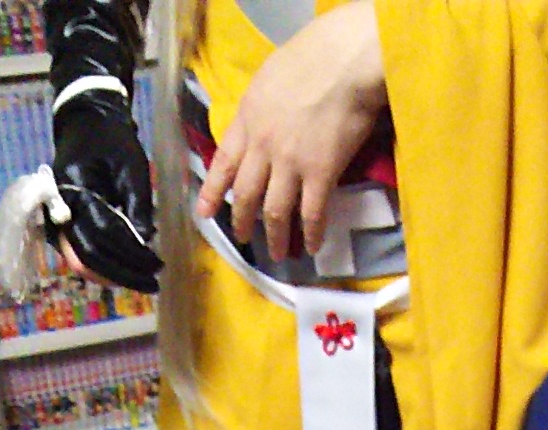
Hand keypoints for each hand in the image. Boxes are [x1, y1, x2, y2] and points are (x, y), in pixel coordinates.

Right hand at [52, 90, 161, 291]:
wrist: (87, 124)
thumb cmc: (112, 143)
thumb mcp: (133, 170)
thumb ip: (138, 210)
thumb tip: (144, 247)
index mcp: (75, 189)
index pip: (103, 235)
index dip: (131, 256)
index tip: (157, 266)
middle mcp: (59, 208)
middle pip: (88, 258)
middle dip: (122, 274)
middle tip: (152, 283)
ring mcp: (56, 220)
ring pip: (81, 262)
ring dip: (112, 275)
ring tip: (143, 280)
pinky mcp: (62, 226)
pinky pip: (80, 255)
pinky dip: (103, 267)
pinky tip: (127, 271)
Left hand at [196, 0, 385, 261]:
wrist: (343, 62)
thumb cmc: (311, 58)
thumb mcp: (267, 80)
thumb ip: (258, 109)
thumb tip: (258, 125)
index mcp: (248, 120)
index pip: (224, 163)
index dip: (212, 191)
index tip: (204, 212)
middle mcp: (263, 147)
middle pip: (246, 194)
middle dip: (242, 221)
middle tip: (243, 238)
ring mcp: (290, 164)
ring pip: (275, 211)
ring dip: (276, 237)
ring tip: (279, 253)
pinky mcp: (320, 174)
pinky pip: (312, 213)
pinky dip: (312, 234)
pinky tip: (313, 247)